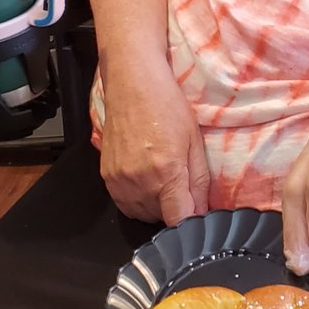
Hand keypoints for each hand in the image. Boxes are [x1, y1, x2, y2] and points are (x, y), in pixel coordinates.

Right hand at [99, 59, 210, 226]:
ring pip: (143, 214)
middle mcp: (139, 182)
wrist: (133, 85)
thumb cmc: (167, 107)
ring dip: (156, 206)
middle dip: (175, 208)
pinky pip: (126, 204)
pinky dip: (139, 200)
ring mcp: (120, 182)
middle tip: (181, 183)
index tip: (197, 214)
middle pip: (161, 219)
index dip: (191, 222)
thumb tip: (201, 212)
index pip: (178, 221)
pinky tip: (147, 178)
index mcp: (166, 173)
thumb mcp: (195, 141)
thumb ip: (200, 182)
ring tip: (163, 177)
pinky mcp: (106, 178)